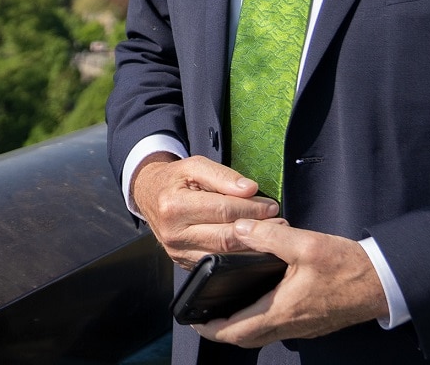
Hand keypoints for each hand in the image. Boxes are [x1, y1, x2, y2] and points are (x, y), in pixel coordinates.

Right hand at [131, 154, 282, 267]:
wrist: (149, 195)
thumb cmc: (175, 179)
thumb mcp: (195, 165)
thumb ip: (223, 176)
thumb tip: (249, 189)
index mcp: (174, 206)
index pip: (222, 210)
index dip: (250, 209)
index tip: (271, 206)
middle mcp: (174, 233)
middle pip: (224, 236)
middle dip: (256, 230)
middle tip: (280, 223)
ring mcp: (178, 253)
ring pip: (223, 255)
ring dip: (252, 247)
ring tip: (273, 235)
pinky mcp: (184, 264)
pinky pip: (217, 263)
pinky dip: (239, 257)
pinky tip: (254, 247)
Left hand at [191, 218, 387, 346]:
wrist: (384, 283)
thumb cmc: (348, 267)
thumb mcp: (307, 244)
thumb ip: (269, 237)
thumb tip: (239, 230)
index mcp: (282, 310)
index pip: (235, 330)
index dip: (210, 327)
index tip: (194, 318)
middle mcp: (290, 325)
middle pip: (245, 338)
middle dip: (221, 330)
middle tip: (205, 315)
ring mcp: (303, 327)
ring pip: (262, 335)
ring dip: (241, 326)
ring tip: (227, 307)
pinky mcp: (313, 323)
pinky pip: (278, 329)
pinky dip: (261, 321)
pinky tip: (261, 300)